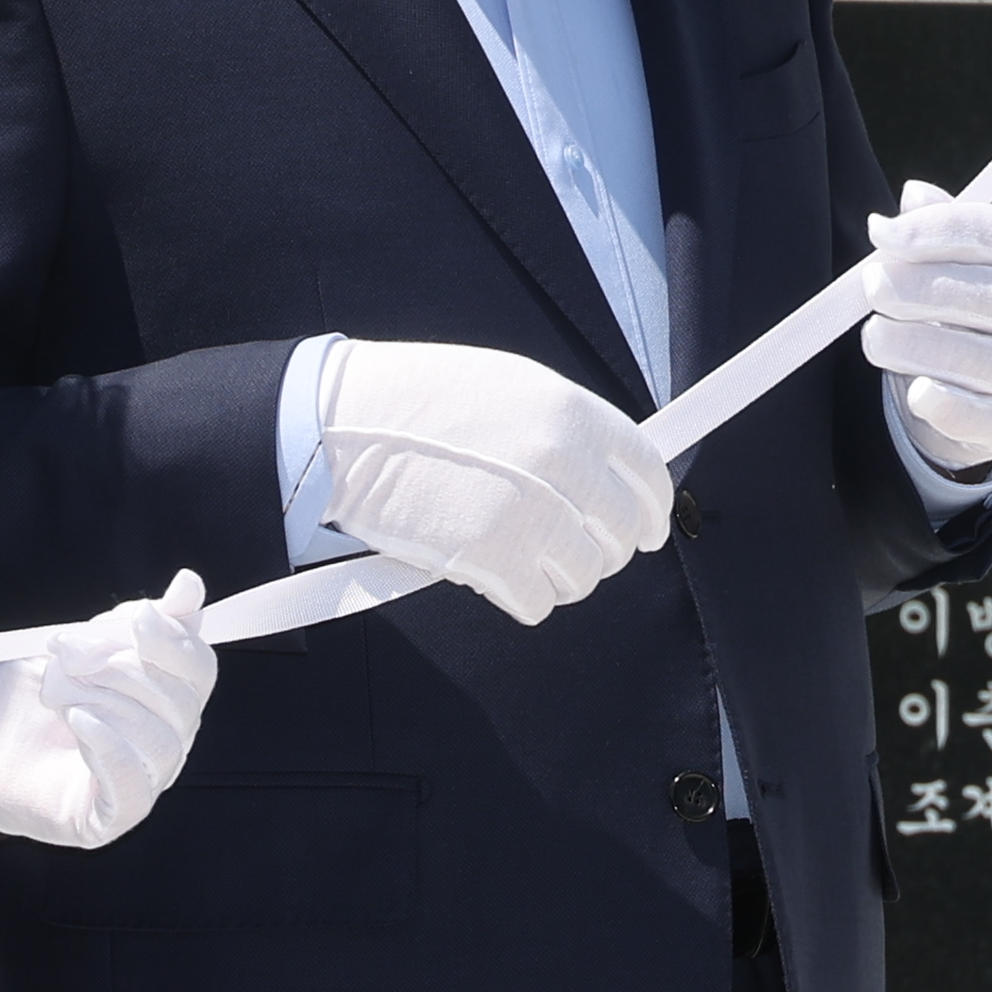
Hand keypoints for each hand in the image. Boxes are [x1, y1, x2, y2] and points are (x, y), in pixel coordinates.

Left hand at [0, 574, 215, 851]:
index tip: (137, 618)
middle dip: (122, 666)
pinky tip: (78, 721)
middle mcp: (164, 743)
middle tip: (67, 652)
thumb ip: (133, 622)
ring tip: (55, 691)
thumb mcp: (78, 644)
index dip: (172, 641)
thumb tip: (190, 585)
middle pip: (181, 702)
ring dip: (103, 701)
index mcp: (165, 699)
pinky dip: (109, 746)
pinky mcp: (107, 818)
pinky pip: (132, 787)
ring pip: (159, 740)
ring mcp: (139, 784)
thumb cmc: (24, 693)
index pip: (199, 670)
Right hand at [317, 337, 668, 620]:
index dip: (651, 512)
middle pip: (621, 535)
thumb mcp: (509, 389)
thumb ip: (566, 430)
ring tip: (515, 554)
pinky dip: (517, 596)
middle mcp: (562, 462)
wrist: (340, 425)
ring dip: (554, 575)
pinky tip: (487, 571)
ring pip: (584, 576)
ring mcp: (529, 513)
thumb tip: (610, 478)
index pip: (648, 476)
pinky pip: (537, 603)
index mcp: (571, 413)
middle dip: (599, 549)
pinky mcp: (492, 557)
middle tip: (565, 549)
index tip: (645, 530)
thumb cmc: (416, 403)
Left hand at [862, 181, 991, 475]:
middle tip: (871, 285)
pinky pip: (977, 416)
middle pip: (983, 295)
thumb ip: (939, 221)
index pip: (989, 231)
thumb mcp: (963, 252)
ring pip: (971, 358)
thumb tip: (915, 195)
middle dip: (916, 288)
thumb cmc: (969, 294)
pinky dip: (944, 406)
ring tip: (876, 337)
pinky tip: (916, 391)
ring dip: (911, 345)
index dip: (929, 230)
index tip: (879, 233)